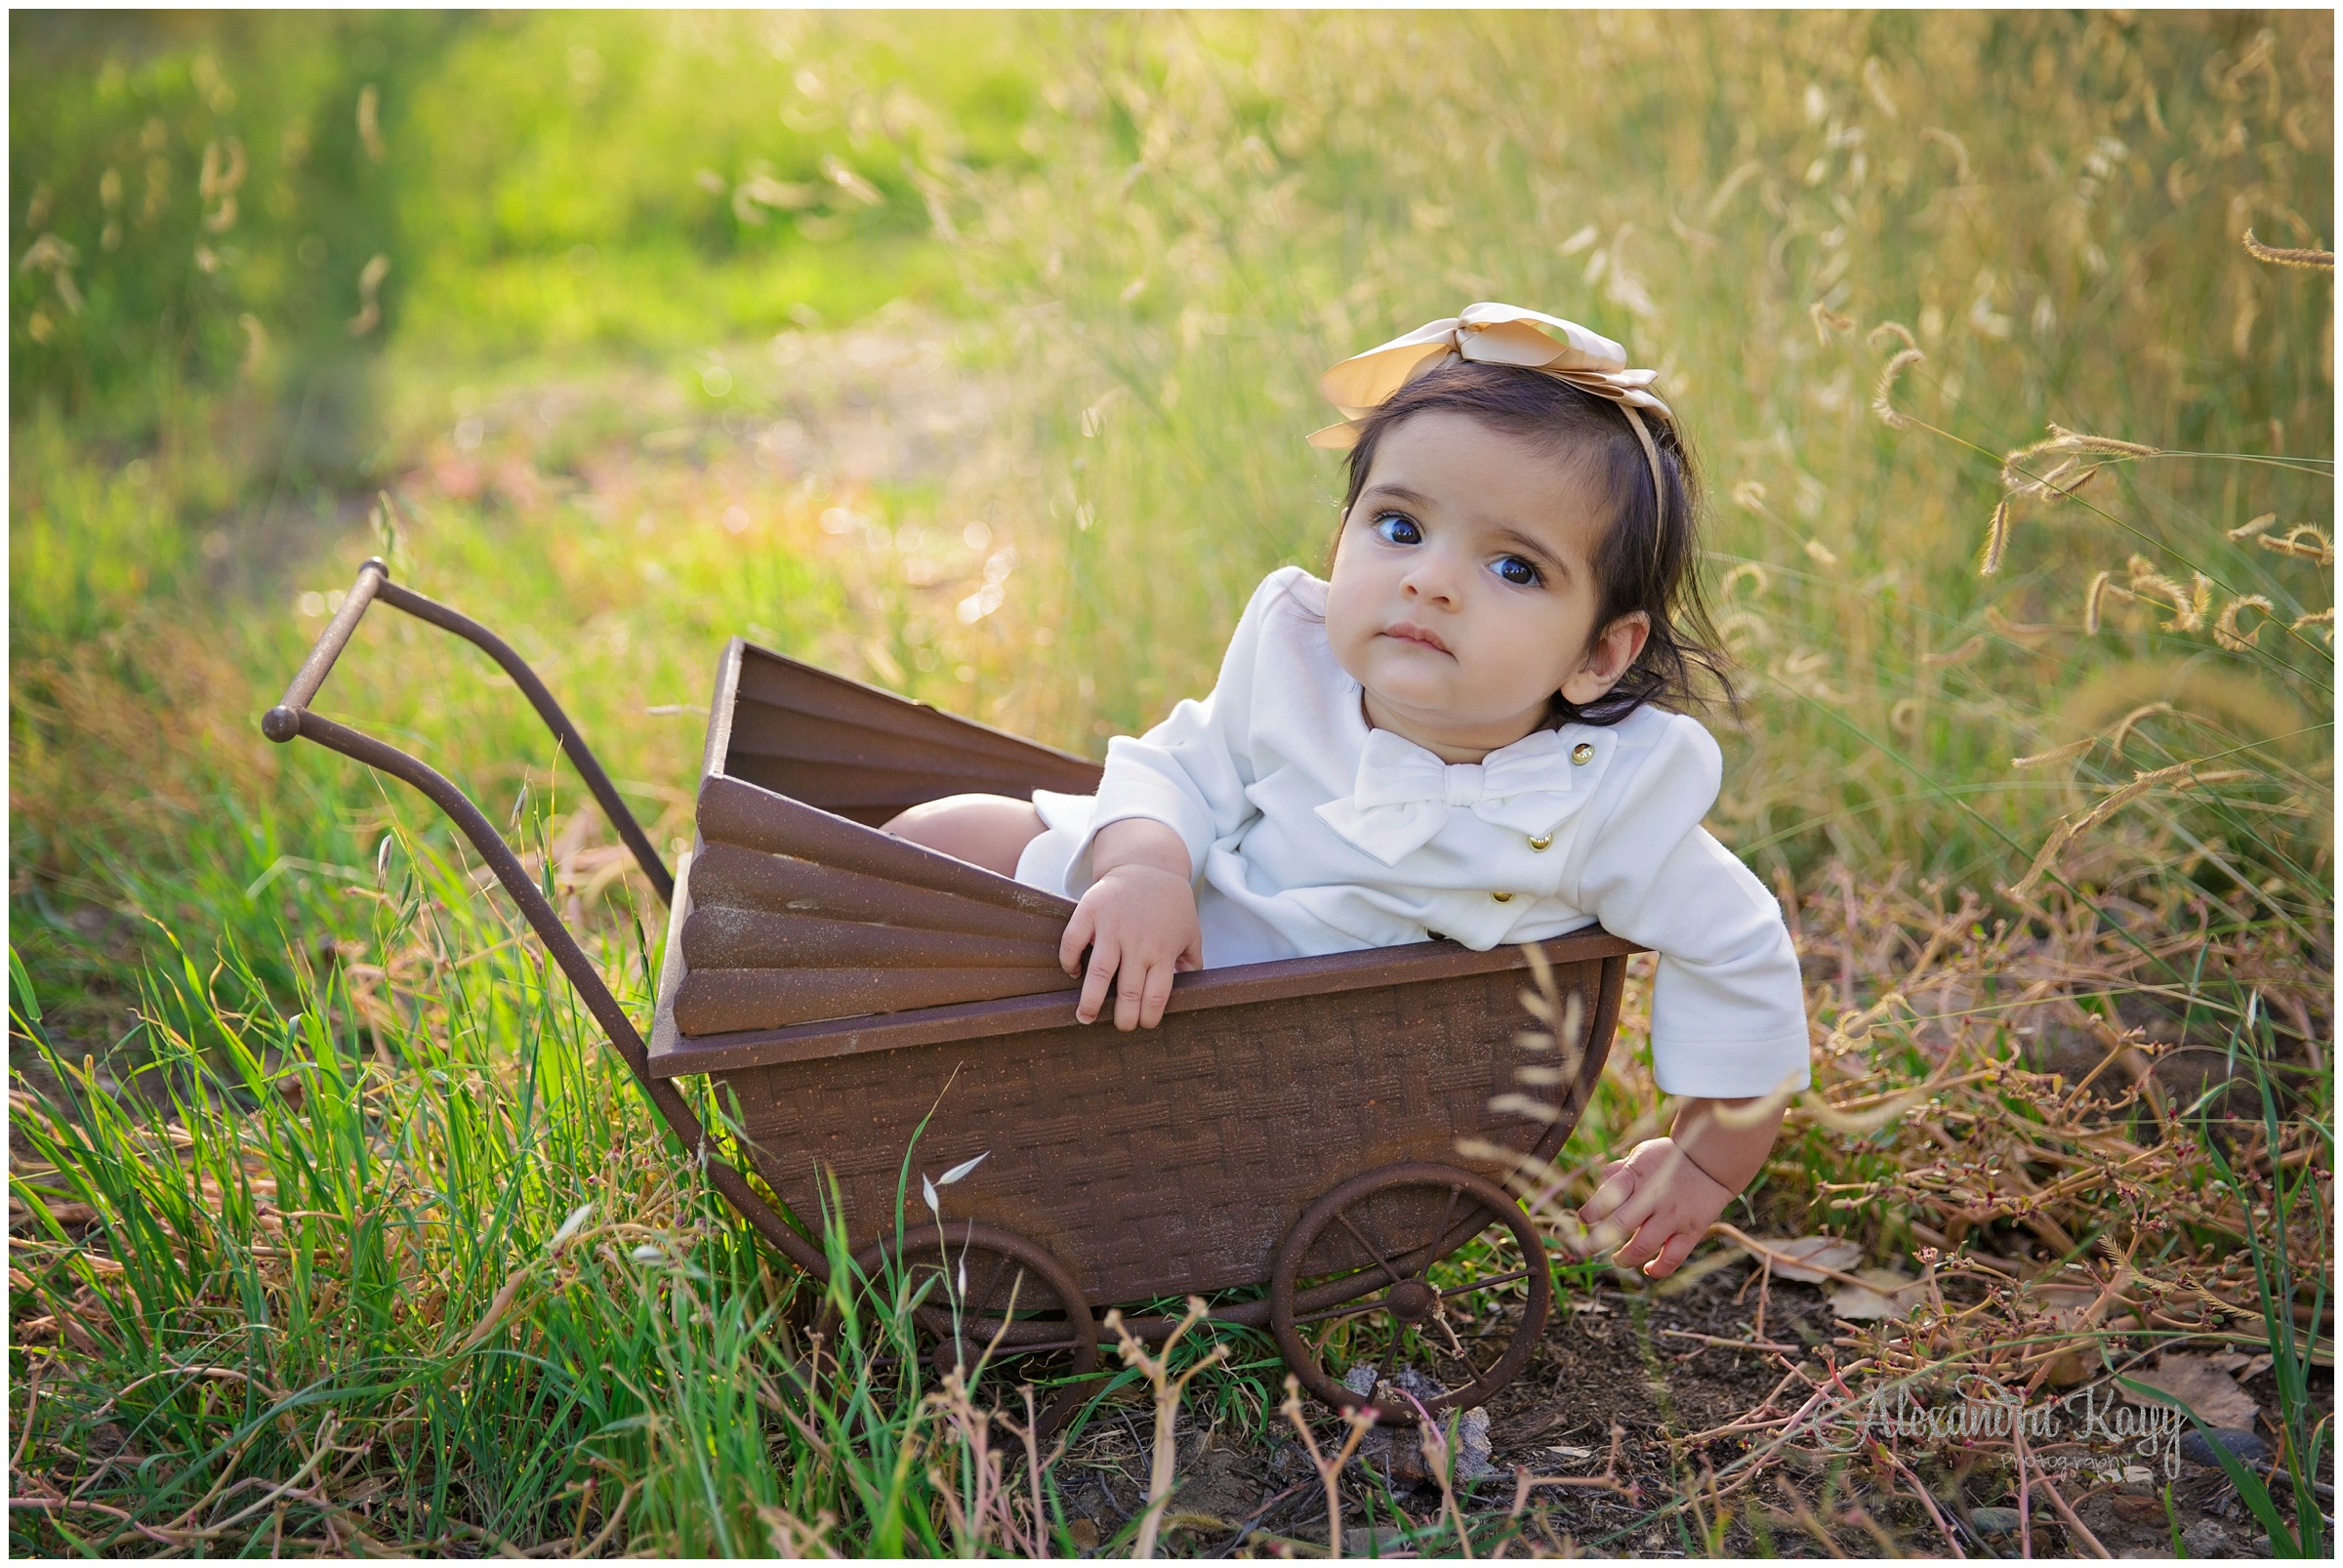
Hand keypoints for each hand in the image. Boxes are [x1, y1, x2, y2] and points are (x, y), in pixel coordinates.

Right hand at [1060, 821, 1201, 1028]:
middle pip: (1128, 991)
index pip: (1156, 995)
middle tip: (1118, 1027)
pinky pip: (1072, 942)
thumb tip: (1192, 984)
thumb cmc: (1171, 903)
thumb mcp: (1190, 930)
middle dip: (1122, 1018)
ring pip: (1098, 973)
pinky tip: (1073, 973)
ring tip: (1085, 1018)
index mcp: (1163, 950)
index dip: (1148, 1016)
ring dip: (1090, 1001)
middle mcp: (1138, 942)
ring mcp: (1112, 927)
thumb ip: (1191, 959)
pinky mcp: (1090, 911)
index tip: (1142, 1025)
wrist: (1148, 864)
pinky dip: (1069, 961)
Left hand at [1573, 1137, 1732, 1278]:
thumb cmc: (1670, 1157)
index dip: (1590, 1212)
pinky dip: (1659, 1269)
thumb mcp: (1641, 1154)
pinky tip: (1648, 1270)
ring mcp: (1672, 1216)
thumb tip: (1599, 1184)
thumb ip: (1619, 1171)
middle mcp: (1652, 1197)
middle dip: (1595, 1242)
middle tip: (1583, 1250)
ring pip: (1643, 1246)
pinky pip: (1673, 1258)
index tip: (1583, 1218)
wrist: (1712, 1161)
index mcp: (1636, 1175)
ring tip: (1617, 1260)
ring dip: (1624, 1258)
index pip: (1606, 1197)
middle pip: (1618, 1225)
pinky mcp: (1691, 1231)